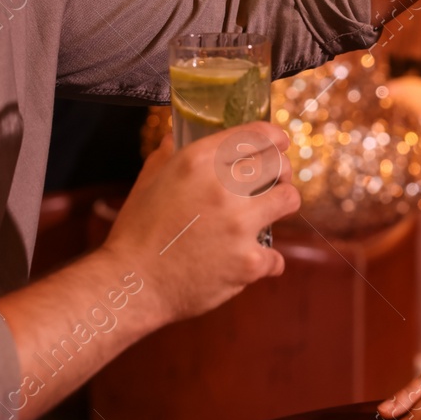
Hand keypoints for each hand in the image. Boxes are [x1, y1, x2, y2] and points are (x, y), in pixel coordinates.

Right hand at [99, 121, 298, 324]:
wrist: (131, 284)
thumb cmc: (136, 231)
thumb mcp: (148, 180)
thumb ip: (168, 154)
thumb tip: (177, 136)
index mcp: (199, 161)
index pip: (255, 135)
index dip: (273, 137)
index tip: (279, 142)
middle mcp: (223, 187)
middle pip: (278, 164)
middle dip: (281, 170)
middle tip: (277, 179)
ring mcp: (240, 225)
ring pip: (289, 199)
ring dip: (283, 204)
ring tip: (271, 212)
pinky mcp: (248, 261)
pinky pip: (277, 256)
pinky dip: (267, 260)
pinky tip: (254, 260)